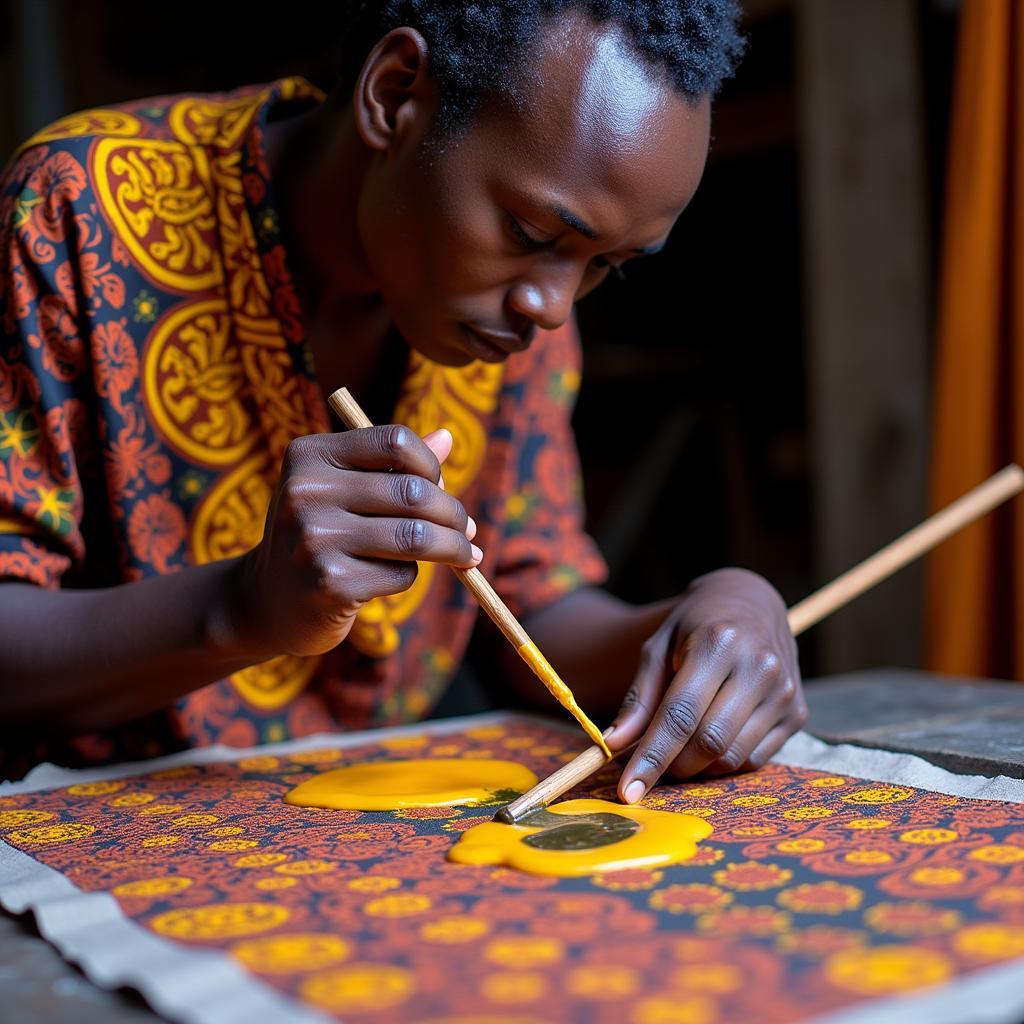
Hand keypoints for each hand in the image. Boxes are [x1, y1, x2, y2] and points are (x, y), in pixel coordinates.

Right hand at [236, 425, 479, 657]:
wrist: (266, 601)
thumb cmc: (319, 535)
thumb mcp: (343, 490)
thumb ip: (391, 464)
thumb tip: (448, 438)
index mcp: (309, 455)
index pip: (394, 441)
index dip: (430, 465)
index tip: (441, 486)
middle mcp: (305, 492)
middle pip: (413, 492)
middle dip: (453, 513)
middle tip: (466, 529)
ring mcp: (314, 540)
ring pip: (415, 536)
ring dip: (451, 547)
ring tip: (466, 554)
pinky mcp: (329, 584)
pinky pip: (400, 574)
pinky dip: (408, 576)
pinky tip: (394, 577)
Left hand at [608, 568, 804, 801]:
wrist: (752, 601)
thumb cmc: (696, 625)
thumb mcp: (658, 646)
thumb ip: (638, 697)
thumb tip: (615, 745)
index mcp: (718, 642)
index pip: (680, 714)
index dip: (652, 757)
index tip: (630, 791)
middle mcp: (759, 666)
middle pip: (709, 742)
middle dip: (674, 765)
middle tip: (653, 762)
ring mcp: (784, 691)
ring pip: (733, 757)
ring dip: (699, 766)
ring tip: (681, 745)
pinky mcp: (797, 712)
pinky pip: (755, 759)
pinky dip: (724, 761)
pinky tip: (712, 736)